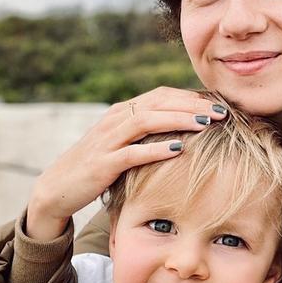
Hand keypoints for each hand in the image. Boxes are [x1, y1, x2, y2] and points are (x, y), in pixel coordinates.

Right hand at [26, 87, 226, 240]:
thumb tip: (187, 127)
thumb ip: (149, 131)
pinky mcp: (102, 164)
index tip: (220, 104)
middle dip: (193, 105)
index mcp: (123, 112)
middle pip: (159, 103)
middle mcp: (115, 120)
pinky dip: (156, 149)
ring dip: (179, 120)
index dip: (192, 97)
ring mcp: (108, 141)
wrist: (58, 187)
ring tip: (206, 123)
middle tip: (223, 111)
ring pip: (147, 121)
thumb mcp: (124, 142)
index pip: (162, 95)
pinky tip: (179, 149)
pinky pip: (132, 153)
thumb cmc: (100, 165)